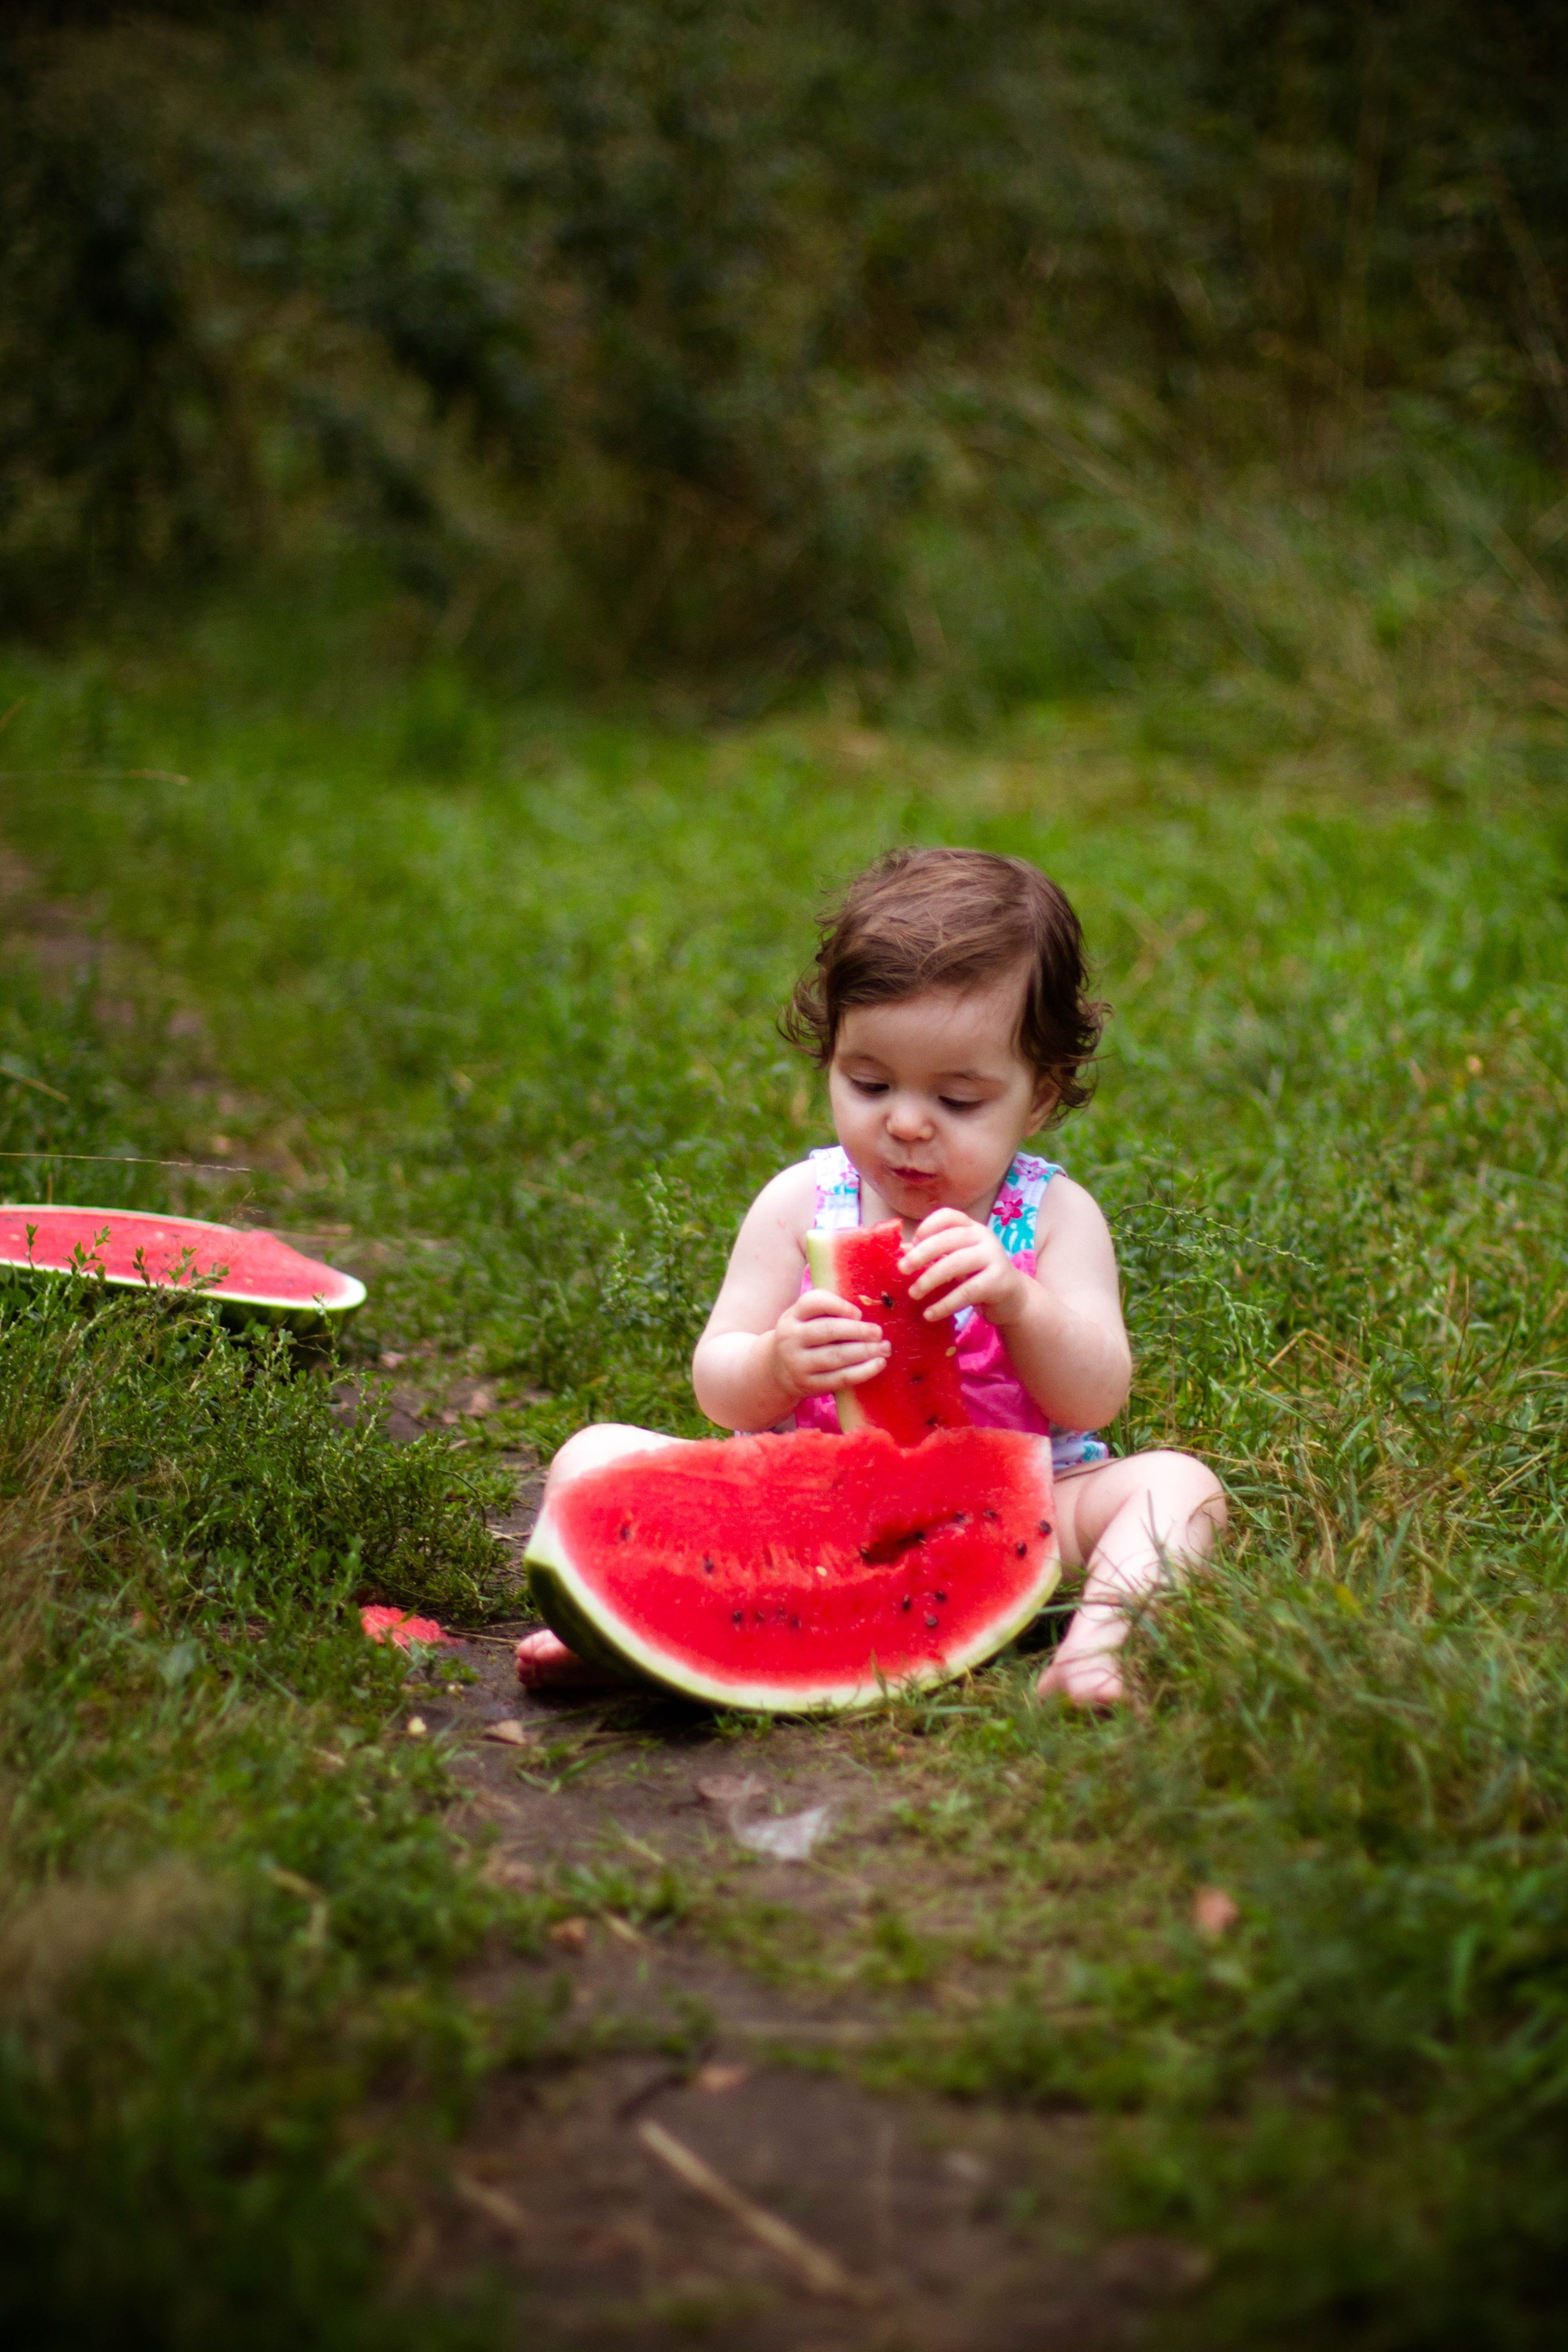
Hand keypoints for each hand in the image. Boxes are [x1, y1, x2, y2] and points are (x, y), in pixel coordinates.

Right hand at [770, 1287, 890, 1400]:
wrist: (778, 1369)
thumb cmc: (804, 1337)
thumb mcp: (805, 1318)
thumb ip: (828, 1310)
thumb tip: (866, 1314)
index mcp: (793, 1316)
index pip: (814, 1302)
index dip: (840, 1305)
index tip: (859, 1313)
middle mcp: (791, 1338)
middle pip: (828, 1330)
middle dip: (858, 1331)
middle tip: (879, 1332)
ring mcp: (798, 1363)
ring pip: (836, 1356)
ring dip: (865, 1351)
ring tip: (885, 1348)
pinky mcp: (809, 1384)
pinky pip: (840, 1378)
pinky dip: (863, 1371)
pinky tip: (878, 1364)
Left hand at [898, 1207, 1030, 1324]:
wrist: (1013, 1299)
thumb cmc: (977, 1277)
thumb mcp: (954, 1262)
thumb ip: (933, 1256)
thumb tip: (902, 1251)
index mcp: (971, 1228)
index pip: (948, 1216)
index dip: (927, 1227)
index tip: (912, 1244)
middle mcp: (984, 1237)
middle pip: (949, 1239)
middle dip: (922, 1254)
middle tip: (902, 1269)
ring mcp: (994, 1257)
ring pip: (956, 1263)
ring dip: (930, 1279)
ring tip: (913, 1294)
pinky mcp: (999, 1281)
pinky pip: (967, 1291)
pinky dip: (945, 1304)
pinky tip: (929, 1314)